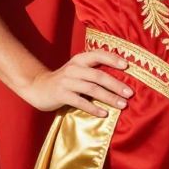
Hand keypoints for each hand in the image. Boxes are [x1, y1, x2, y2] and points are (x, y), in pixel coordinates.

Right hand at [18, 50, 133, 117]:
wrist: (38, 87)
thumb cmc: (64, 80)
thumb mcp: (77, 69)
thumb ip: (93, 70)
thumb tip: (119, 78)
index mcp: (79, 59)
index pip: (98, 55)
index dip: (113, 59)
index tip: (127, 66)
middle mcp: (73, 68)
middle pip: (98, 75)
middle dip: (116, 84)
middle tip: (130, 93)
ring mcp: (67, 81)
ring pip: (92, 89)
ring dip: (109, 97)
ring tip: (122, 105)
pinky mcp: (61, 95)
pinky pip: (80, 102)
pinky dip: (93, 108)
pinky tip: (104, 114)